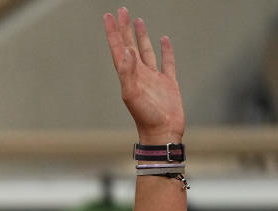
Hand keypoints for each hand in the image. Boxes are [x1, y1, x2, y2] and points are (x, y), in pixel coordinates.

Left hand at [104, 8, 183, 144]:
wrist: (162, 133)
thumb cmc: (146, 117)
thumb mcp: (132, 94)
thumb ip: (128, 72)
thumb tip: (127, 51)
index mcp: (128, 75)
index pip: (119, 48)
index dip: (113, 32)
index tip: (109, 16)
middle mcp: (139, 74)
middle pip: (130, 45)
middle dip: (125, 29)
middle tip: (122, 10)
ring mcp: (153, 78)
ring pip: (146, 51)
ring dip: (141, 36)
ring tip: (137, 21)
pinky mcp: (168, 83)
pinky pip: (166, 62)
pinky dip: (165, 50)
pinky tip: (164, 40)